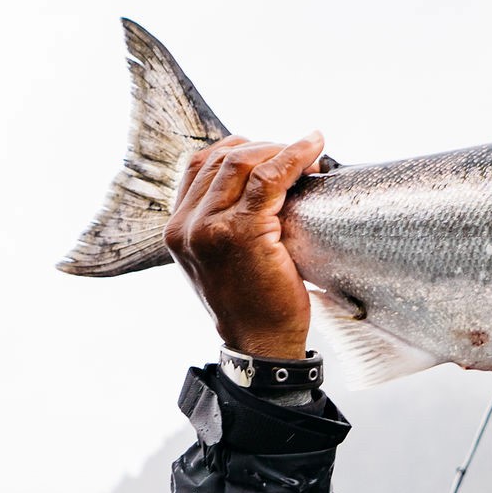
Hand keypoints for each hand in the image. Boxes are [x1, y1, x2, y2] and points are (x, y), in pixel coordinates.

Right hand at [165, 134, 327, 359]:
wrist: (260, 346)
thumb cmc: (252, 306)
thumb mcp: (220, 261)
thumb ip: (221, 224)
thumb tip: (260, 181)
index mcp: (177, 229)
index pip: (199, 165)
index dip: (238, 149)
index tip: (269, 153)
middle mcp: (186, 225)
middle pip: (222, 158)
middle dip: (264, 146)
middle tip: (299, 155)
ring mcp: (210, 228)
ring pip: (244, 162)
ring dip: (280, 149)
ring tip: (310, 154)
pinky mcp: (243, 231)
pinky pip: (270, 178)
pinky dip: (294, 156)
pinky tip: (314, 148)